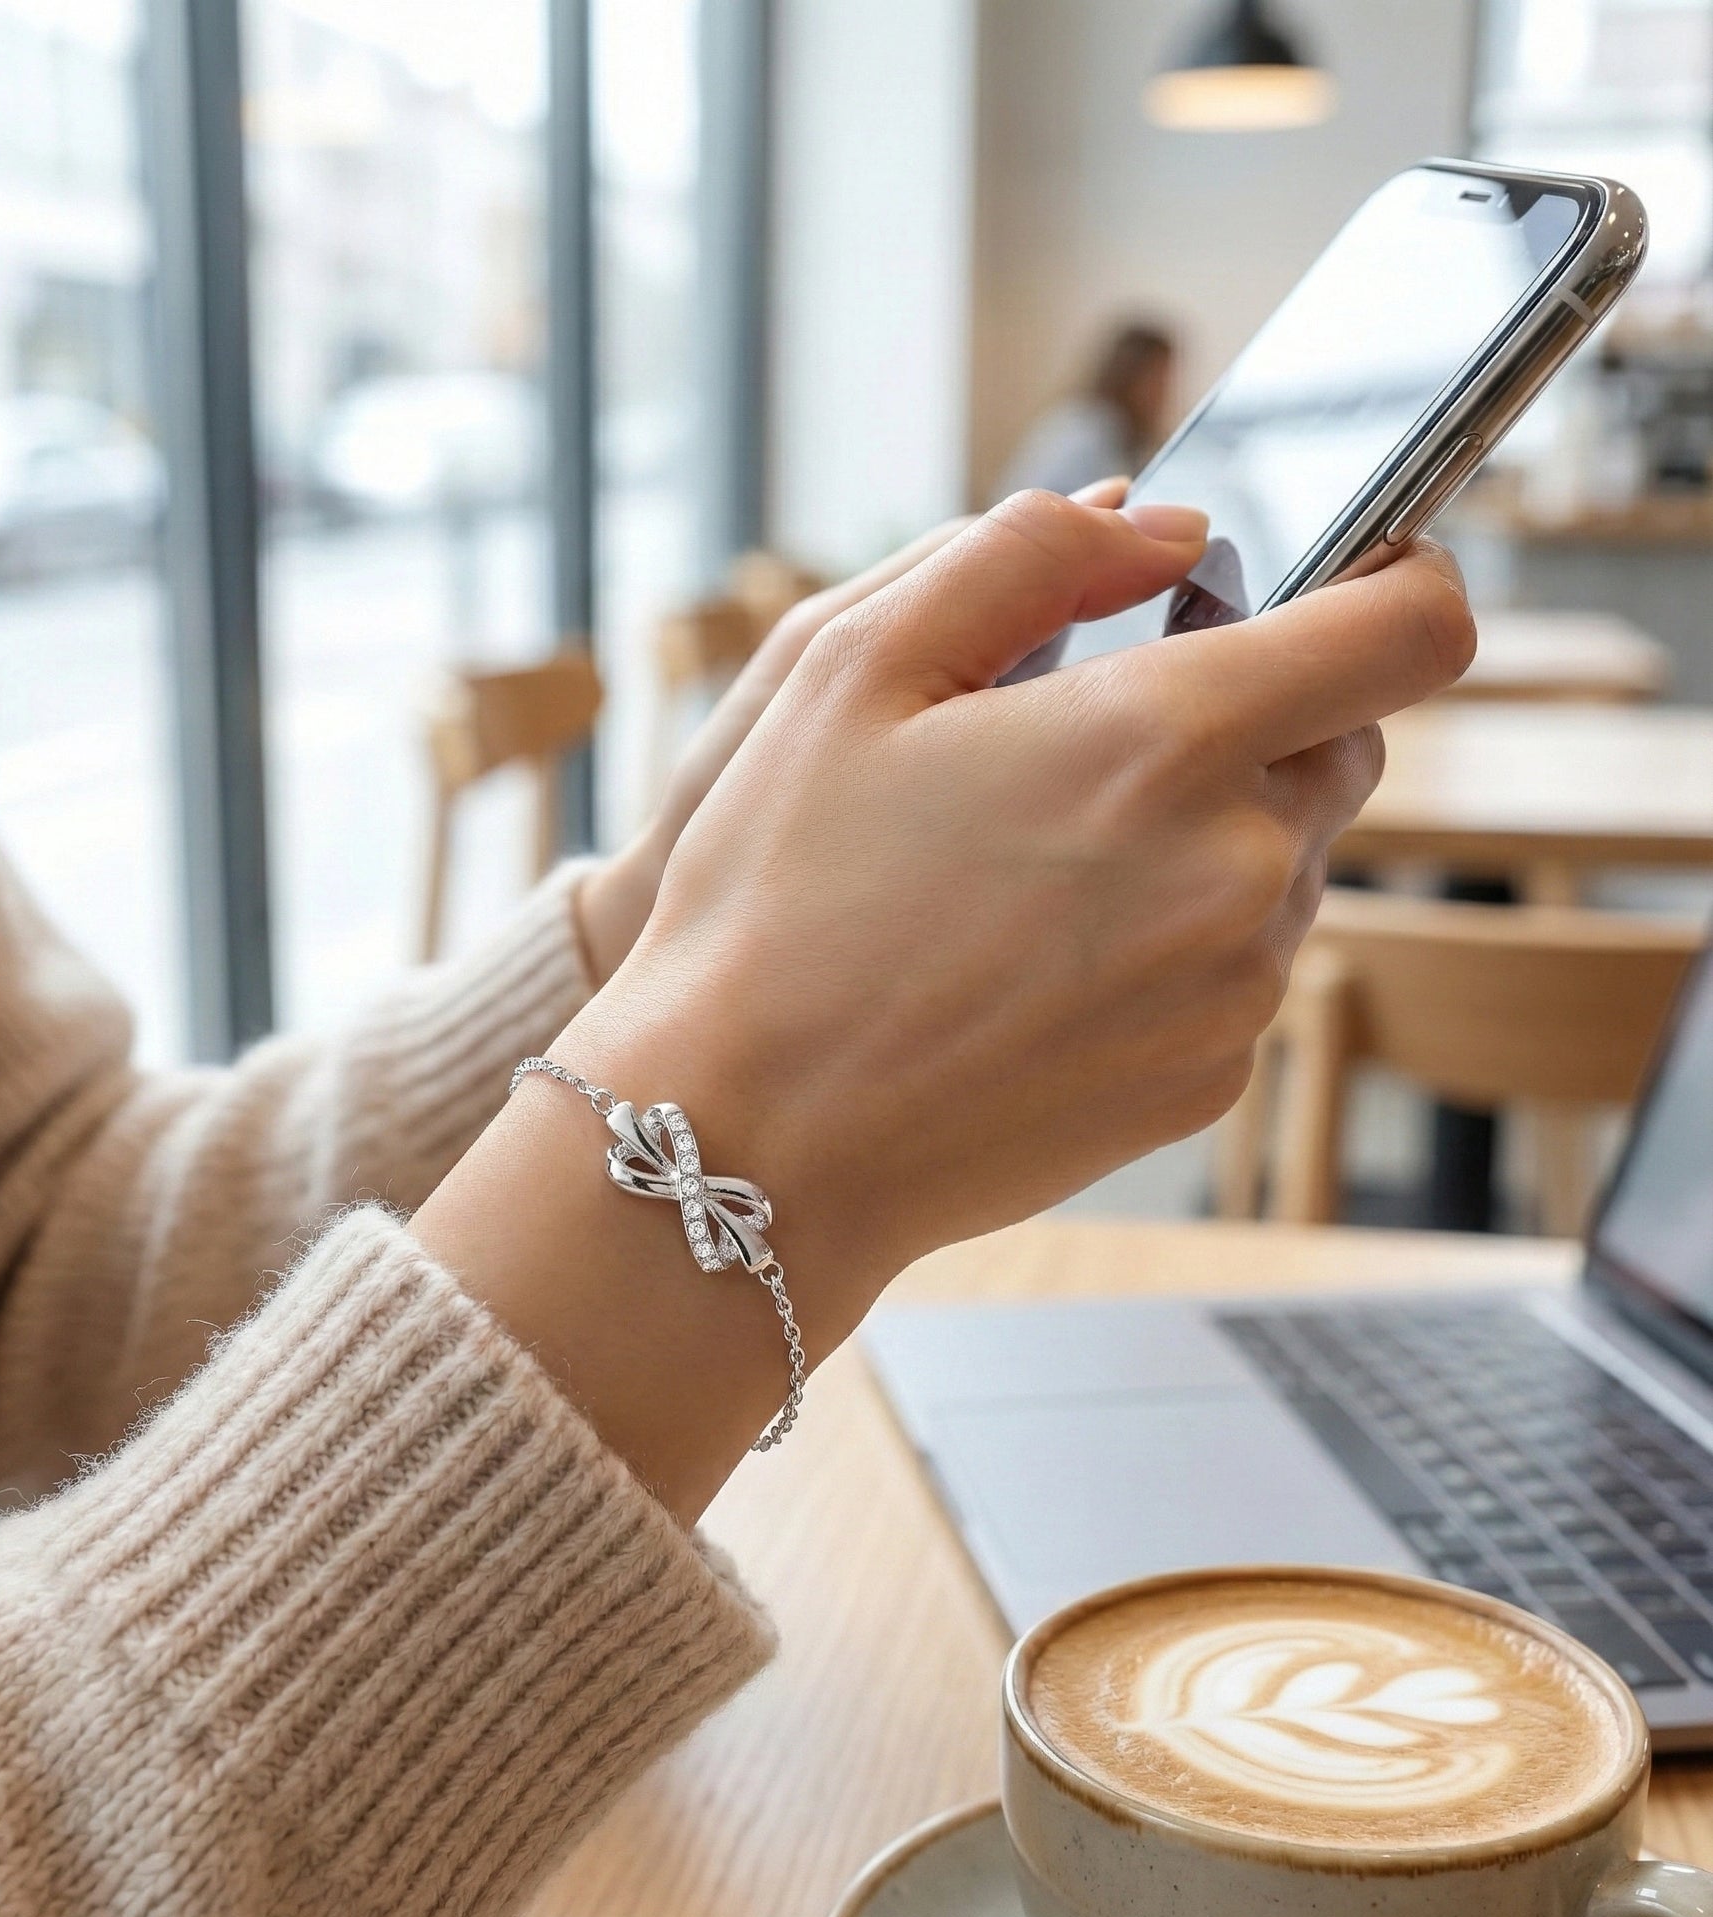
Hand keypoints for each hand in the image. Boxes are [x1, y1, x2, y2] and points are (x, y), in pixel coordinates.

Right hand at [560, 494, 1472, 1335]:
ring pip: (1285, 856)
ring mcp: (1233, 989)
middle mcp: (1235, 869)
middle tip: (1096, 737)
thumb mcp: (850, 667)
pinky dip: (1176, 937)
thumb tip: (1167, 527)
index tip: (1336, 579)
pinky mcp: (1210, 1078)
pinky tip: (1041, 960)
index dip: (1393, 578)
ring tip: (1037, 867)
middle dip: (1254, 711)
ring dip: (1205, 829)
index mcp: (1161, 740)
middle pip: (1343, 739)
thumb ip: (1031, 551)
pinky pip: (1241, 965)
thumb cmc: (778, 903)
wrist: (754, 1142)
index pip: (1410, 626)